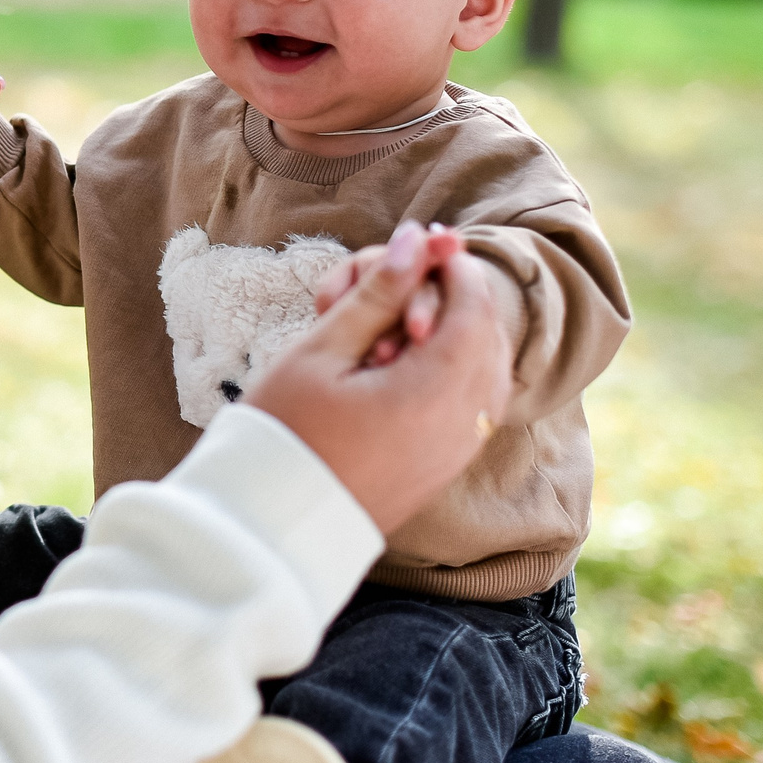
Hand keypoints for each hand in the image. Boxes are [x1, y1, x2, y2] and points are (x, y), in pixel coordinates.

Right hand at [247, 222, 514, 532]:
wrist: (273, 522)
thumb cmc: (284, 429)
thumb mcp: (322, 351)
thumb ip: (377, 293)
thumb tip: (418, 239)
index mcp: (433, 390)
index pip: (474, 307)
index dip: (455, 267)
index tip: (427, 241)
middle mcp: (461, 423)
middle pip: (490, 338)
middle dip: (461, 296)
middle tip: (416, 272)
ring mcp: (457, 450)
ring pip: (489, 372)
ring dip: (461, 334)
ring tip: (406, 317)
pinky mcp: (445, 467)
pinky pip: (477, 404)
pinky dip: (458, 370)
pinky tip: (414, 362)